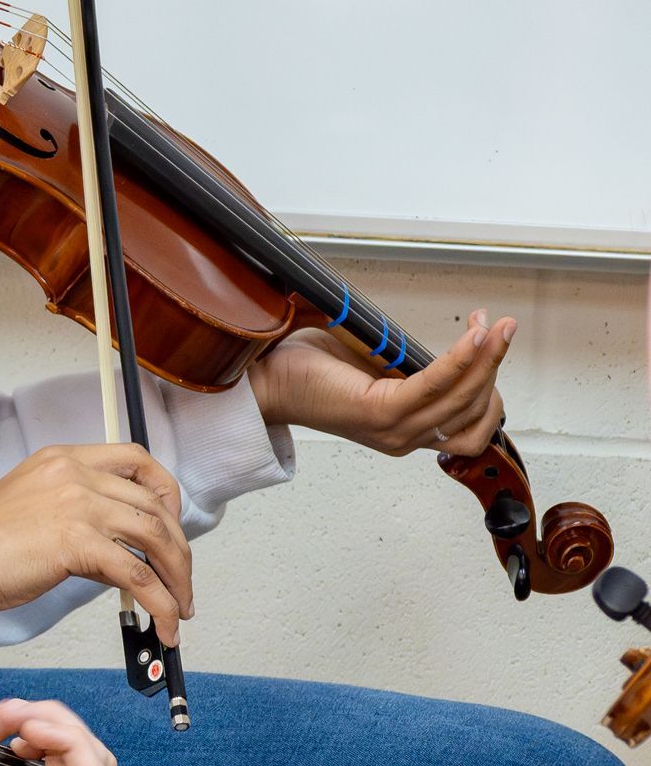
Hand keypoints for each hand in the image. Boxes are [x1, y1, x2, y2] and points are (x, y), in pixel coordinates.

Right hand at [0, 443, 191, 642]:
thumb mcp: (35, 511)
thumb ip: (79, 518)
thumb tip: (120, 554)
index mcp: (64, 459)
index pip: (137, 460)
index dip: (166, 493)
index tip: (173, 525)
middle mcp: (75, 473)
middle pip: (155, 505)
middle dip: (178, 549)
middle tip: (180, 580)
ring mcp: (78, 504)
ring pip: (156, 537)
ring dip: (177, 578)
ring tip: (178, 608)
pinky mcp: (76, 542)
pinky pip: (137, 575)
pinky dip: (159, 603)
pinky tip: (162, 623)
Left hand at [249, 311, 512, 457]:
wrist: (266, 379)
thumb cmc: (309, 371)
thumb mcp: (376, 366)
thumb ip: (414, 364)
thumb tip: (454, 341)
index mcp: (406, 430)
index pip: (471, 423)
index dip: (491, 382)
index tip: (492, 341)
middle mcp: (405, 438)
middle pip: (475, 412)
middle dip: (495, 365)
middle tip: (500, 327)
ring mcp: (394, 430)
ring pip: (463, 400)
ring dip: (487, 360)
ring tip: (496, 327)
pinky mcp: (380, 413)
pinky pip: (434, 386)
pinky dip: (460, 361)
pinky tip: (473, 338)